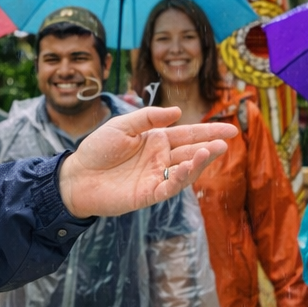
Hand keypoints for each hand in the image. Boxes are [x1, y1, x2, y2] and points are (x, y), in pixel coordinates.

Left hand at [56, 106, 235, 218]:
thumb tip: (178, 112)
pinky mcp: (148, 194)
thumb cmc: (97, 149)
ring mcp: (156, 177)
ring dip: (198, 162)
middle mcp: (160, 158)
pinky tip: (188, 167)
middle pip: (191, 152)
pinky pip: (169, 187)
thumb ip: (148, 117)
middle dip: (210, 147)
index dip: (209, 132)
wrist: (76, 176)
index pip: (188, 134)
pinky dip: (180, 179)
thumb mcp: (122, 125)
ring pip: (184, 170)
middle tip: (226, 142)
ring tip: (209, 152)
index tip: (230, 130)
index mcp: (157, 140)